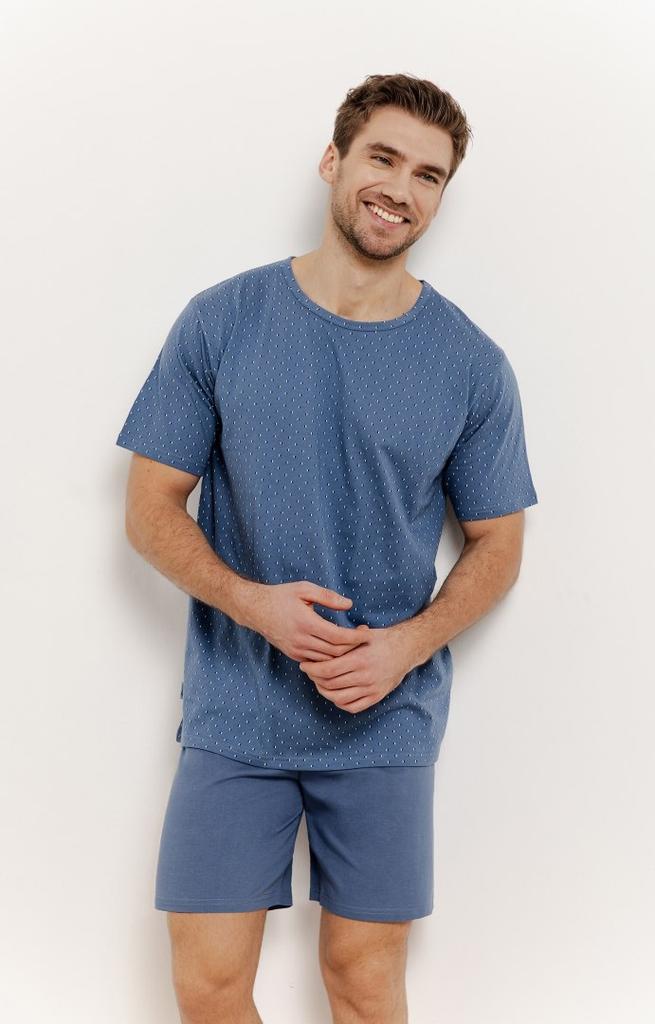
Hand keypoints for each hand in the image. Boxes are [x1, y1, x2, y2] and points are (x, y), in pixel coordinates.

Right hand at [245, 580, 368, 661]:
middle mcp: (301, 640)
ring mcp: (296, 650)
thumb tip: (349, 605)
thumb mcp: (304, 589)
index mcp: (306, 623)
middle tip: (365, 637)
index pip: (338, 637)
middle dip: (353, 647)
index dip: (356, 637)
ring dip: (343, 655)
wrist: (255, 610)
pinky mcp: (294, 655)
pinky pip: (317, 662)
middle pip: (336, 652)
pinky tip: (339, 650)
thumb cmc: (281, 596)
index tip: (367, 632)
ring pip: (327, 660)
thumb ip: (328, 596)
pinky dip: (330, 658)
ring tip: (355, 644)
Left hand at [299, 623, 415, 713]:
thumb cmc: (382, 640)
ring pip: (339, 698)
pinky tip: (334, 693)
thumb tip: (320, 639)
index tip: (304, 665)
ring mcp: (371, 689)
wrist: (406, 650)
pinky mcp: (376, 697)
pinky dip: (339, 702)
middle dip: (315, 679)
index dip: (312, 669)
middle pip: (330, 684)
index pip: (328, 670)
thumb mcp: (364, 635)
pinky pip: (352, 707)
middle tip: (310, 673)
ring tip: (320, 683)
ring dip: (325, 692)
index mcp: (360, 659)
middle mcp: (365, 676)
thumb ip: (344, 640)